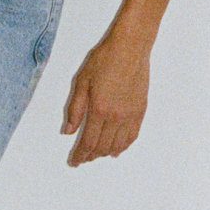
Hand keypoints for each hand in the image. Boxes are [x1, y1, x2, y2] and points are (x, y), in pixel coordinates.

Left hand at [60, 32, 150, 164]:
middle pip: (102, 146)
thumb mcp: (81, 81)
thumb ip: (75, 109)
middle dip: (90, 156)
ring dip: (106, 153)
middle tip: (82, 159)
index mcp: (99, 110)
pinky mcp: (140, 111)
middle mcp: (116, 117)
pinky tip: (117, 149)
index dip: (80, 155)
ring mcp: (130, 115)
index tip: (74, 162)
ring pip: (118, 144)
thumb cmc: (103, 60)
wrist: (130, 48)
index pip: (88, 142)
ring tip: (96, 155)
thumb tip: (68, 131)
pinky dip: (124, 146)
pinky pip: (132, 136)